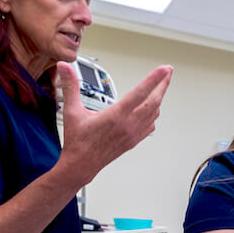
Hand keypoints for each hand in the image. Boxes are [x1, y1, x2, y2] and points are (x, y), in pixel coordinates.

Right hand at [54, 62, 172, 185]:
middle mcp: (128, 125)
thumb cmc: (78, 141)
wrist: (82, 165)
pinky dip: (154, 113)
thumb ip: (70, 86)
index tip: (164, 69)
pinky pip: (151, 124)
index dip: (154, 79)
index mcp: (115, 116)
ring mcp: (133, 133)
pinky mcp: (134, 140)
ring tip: (162, 86)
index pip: (140, 93)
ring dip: (160, 97)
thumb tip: (65, 67)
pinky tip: (153, 109)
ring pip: (154, 112)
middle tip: (168, 72)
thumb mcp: (71, 111)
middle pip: (154, 101)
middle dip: (163, 84)